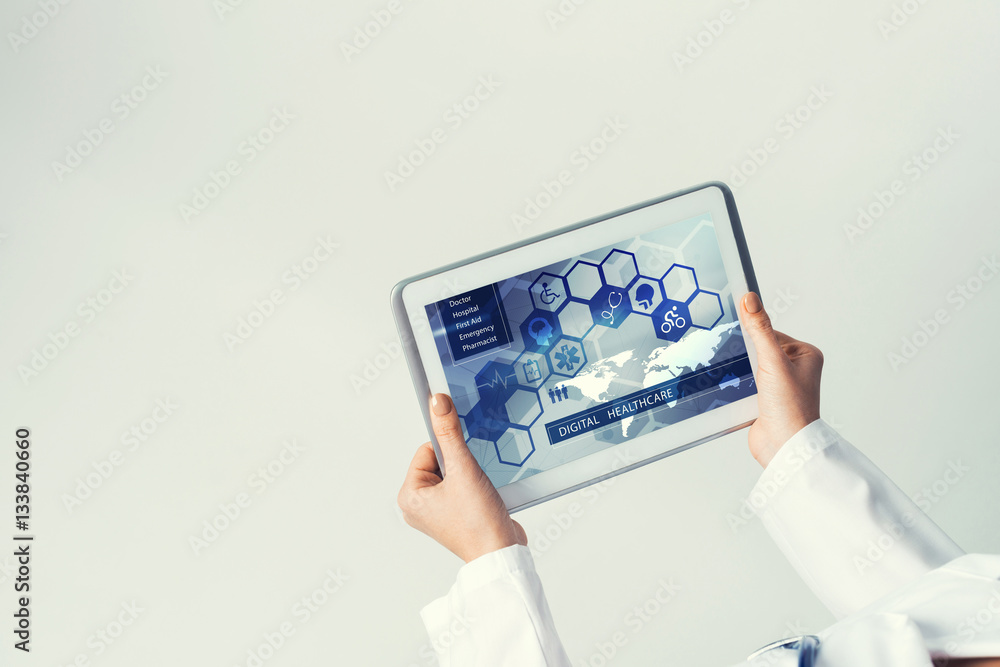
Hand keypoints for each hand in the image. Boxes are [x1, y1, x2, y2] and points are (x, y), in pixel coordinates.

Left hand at [398, 393, 526, 562]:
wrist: (502, 553)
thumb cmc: (478, 524)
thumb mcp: (463, 469)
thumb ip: (449, 433)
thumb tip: (438, 403)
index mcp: (409, 496)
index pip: (427, 450)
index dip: (450, 451)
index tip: (462, 464)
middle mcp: (418, 506)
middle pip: (441, 460)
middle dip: (461, 466)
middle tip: (470, 484)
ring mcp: (436, 512)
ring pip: (454, 472)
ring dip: (469, 475)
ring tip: (476, 494)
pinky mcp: (453, 515)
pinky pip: (461, 486)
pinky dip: (474, 486)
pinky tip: (481, 499)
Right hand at [738, 292, 823, 467]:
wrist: (783, 447)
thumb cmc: (791, 410)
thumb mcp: (772, 362)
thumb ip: (759, 330)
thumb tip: (750, 299)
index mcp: (806, 355)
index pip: (772, 332)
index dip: (754, 336)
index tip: (742, 338)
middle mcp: (796, 369)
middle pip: (759, 348)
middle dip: (747, 355)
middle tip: (745, 365)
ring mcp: (780, 385)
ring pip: (750, 365)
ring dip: (742, 371)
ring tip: (745, 381)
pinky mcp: (766, 399)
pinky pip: (746, 382)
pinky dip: (739, 384)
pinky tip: (738, 390)